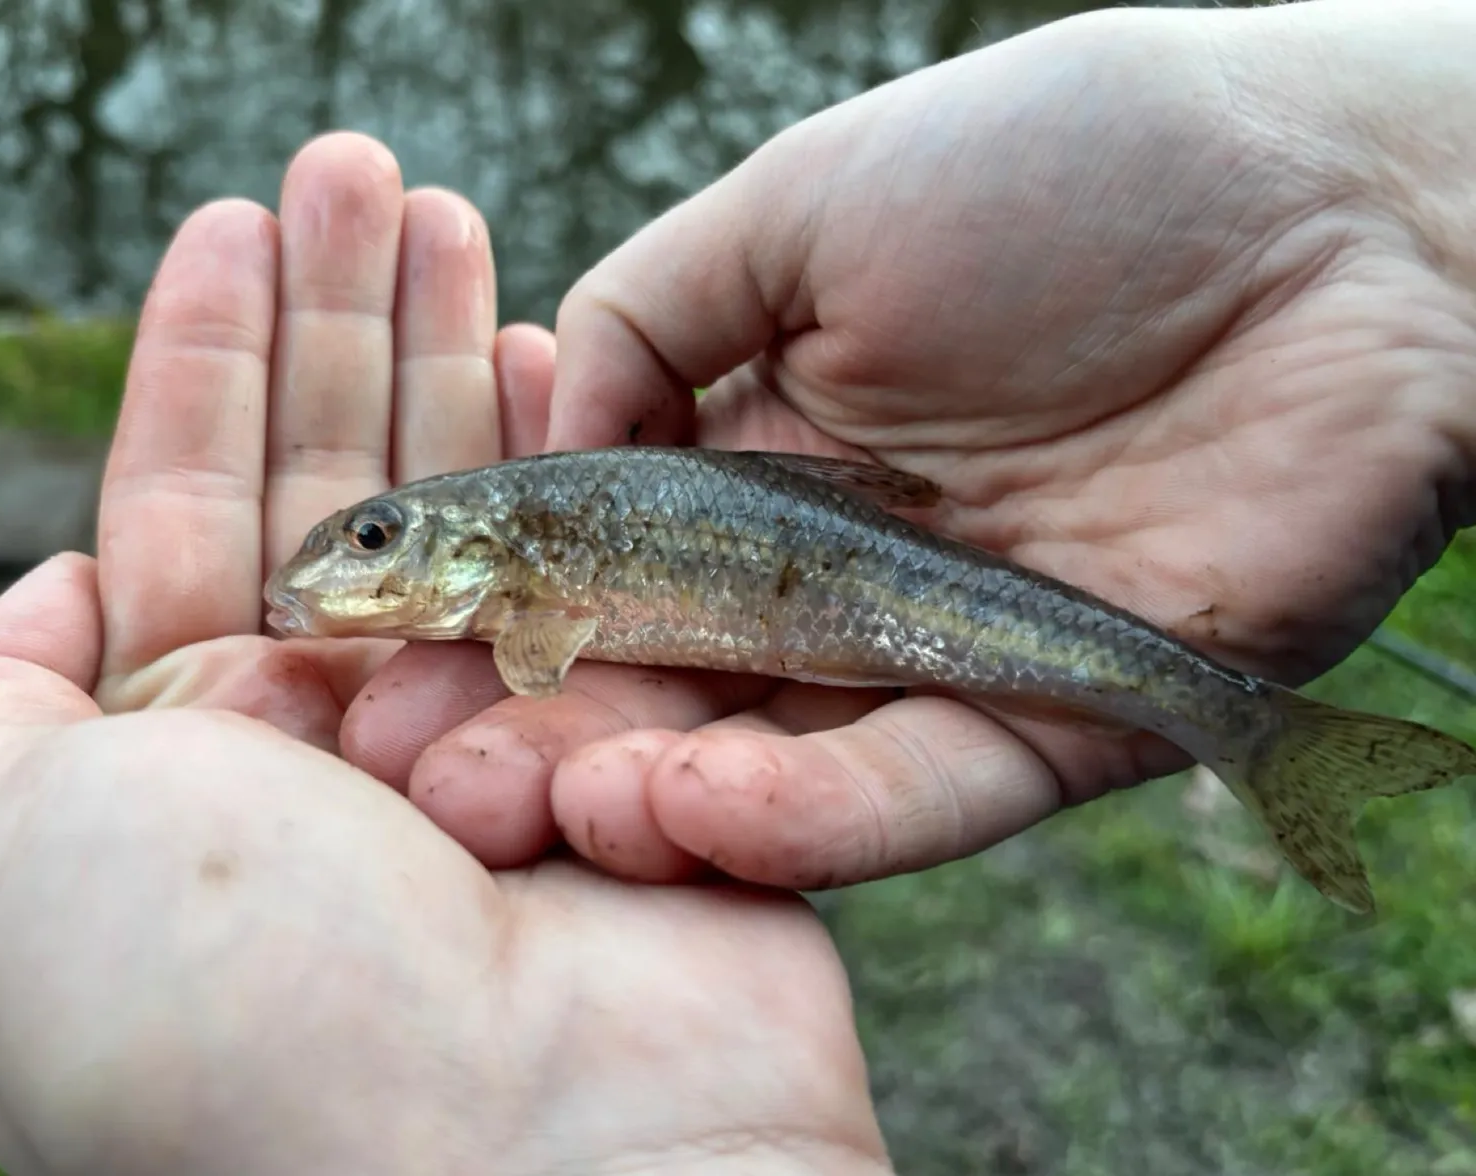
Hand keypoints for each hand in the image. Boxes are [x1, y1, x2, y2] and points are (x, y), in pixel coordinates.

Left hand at [0, 134, 889, 1174]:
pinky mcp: (634, 757)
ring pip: (478, 508)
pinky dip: (586, 464)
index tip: (234, 226)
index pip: (184, 509)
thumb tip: (41, 597)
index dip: (204, 359)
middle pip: (339, 479)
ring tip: (458, 217)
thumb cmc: (231, 1022)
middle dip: (342, 321)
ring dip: (460, 360)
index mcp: (181, 766)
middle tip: (362, 169)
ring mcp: (494, 747)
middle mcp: (335, 753)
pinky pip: (609, 581)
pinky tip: (568, 357)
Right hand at [342, 3, 1475, 888]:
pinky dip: (807, 813)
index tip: (381, 653)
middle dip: (536, 736)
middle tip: (431, 777)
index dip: (491, 612)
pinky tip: (693, 805)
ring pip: (772, 761)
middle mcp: (834, 568)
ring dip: (647, 793)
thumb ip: (653, 314)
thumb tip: (536, 426)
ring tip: (545, 801)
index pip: (598, 561)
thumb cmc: (1073, 173)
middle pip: (665, 683)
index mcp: (762, 447)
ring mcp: (939, 653)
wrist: (1343, 213)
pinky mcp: (1054, 721)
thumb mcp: (809, 205)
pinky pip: (916, 792)